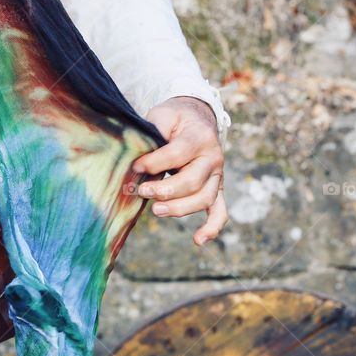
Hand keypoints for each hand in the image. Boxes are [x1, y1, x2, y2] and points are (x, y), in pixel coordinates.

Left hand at [133, 96, 227, 245]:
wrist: (196, 118)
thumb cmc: (175, 119)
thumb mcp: (163, 115)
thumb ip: (153, 130)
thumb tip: (137, 153)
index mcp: (199, 137)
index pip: (177, 154)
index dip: (155, 163)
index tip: (135, 167)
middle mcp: (213, 158)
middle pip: (192, 181)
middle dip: (165, 190)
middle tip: (141, 191)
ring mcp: (217, 176)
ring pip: (203, 199)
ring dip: (179, 208)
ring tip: (156, 210)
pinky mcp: (216, 189)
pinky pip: (220, 211)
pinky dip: (212, 228)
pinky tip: (198, 240)